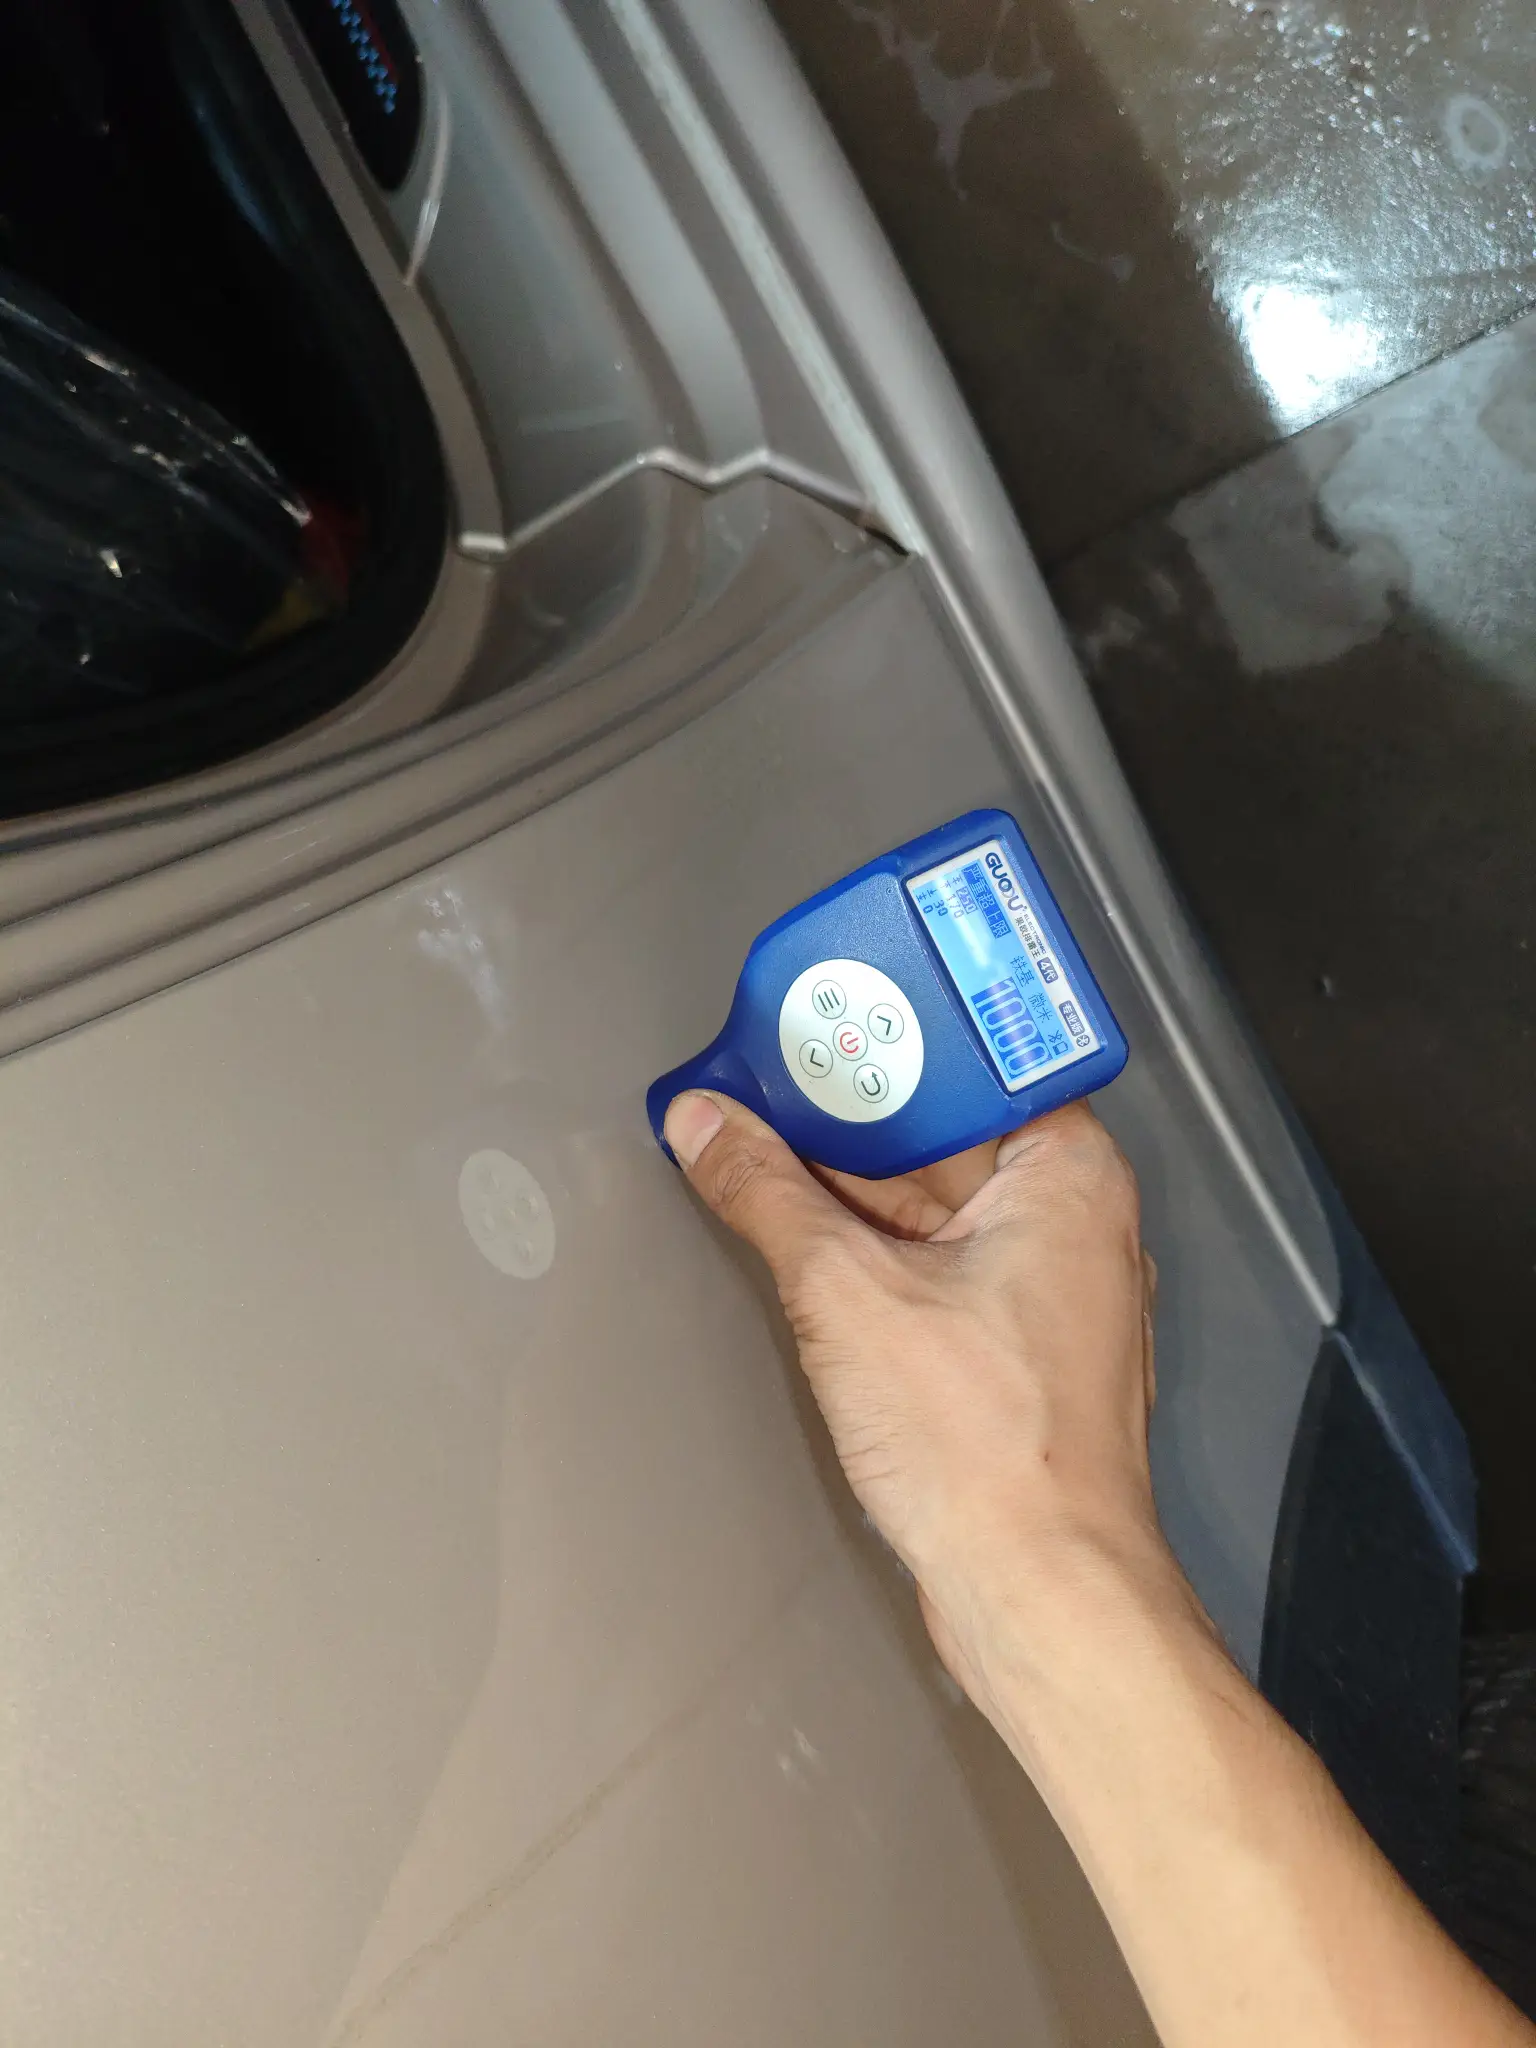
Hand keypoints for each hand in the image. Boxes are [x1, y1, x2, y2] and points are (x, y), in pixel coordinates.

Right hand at [662, 1090, 1166, 1714]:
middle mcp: (1074, 1223)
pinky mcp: (1014, 1354)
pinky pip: (936, 1268)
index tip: (808, 1022)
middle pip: (945, 1134)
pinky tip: (796, 1236)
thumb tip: (707, 1126)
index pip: (972, 1064)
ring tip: (753, 1146)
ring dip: (849, 1188)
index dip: (884, 1039)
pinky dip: (870, 1251)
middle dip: (847, 1116)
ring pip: (936, 1206)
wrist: (1037, 1591)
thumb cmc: (983, 1444)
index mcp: (1068, 1175)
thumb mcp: (844, 1291)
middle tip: (754, 1080)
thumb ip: (766, 1194)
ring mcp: (1047, 1293)